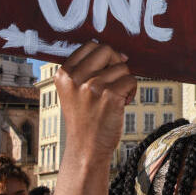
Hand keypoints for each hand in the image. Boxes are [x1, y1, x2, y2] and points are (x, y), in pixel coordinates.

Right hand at [54, 43, 136, 162]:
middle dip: (116, 63)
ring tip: (115, 98)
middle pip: (106, 50)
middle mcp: (75, 78)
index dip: (104, 57)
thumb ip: (87, 70)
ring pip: (122, 67)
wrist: (86, 149)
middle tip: (114, 82)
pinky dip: (132, 91)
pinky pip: (131, 80)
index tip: (106, 71)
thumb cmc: (85, 118)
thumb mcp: (74, 91)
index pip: (90, 46)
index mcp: (63, 73)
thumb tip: (120, 54)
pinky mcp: (109, 96)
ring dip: (124, 81)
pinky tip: (123, 104)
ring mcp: (92, 86)